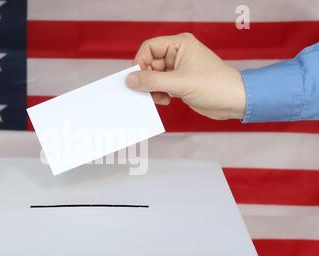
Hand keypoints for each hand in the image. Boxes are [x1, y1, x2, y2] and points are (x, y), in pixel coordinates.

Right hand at [126, 33, 246, 119]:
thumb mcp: (179, 83)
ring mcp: (178, 69)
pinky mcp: (180, 82)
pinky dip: (159, 94)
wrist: (234, 101)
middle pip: (149, 63)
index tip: (137, 78)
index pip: (149, 48)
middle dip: (147, 79)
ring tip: (160, 98)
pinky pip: (160, 85)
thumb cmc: (215, 86)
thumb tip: (130, 79)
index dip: (140, 62)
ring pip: (153, 76)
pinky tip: (166, 100)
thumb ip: (152, 81)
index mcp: (179, 45)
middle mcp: (178, 54)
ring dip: (153, 89)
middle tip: (148, 92)